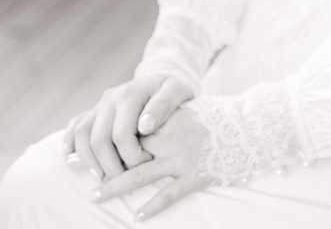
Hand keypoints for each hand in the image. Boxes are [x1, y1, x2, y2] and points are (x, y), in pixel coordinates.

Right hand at [62, 73, 193, 181]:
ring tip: (102, 178)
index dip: (132, 156)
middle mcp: (111, 97)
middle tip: (125, 181)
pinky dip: (69, 145)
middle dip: (110, 166)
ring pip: (82, 135)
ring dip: (89, 161)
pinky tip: (72, 162)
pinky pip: (73, 127)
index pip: (122, 134)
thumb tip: (144, 127)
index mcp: (131, 92)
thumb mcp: (179, 91)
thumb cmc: (173, 90)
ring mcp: (99, 104)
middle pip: (99, 139)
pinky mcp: (93, 111)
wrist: (162, 81)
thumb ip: (164, 105)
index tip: (147, 164)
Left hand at [90, 103, 210, 220]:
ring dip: (116, 186)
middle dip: (105, 163)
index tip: (86, 149)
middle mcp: (170, 138)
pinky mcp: (196, 175)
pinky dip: (152, 206)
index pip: (128, 130)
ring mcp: (182, 157)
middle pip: (128, 152)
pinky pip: (170, 194)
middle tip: (81, 175)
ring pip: (142, 174)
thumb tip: (135, 127)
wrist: (248, 126)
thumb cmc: (215, 119)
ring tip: (95, 195)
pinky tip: (137, 217)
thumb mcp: (185, 112)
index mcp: (167, 119)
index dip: (107, 141)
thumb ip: (161, 119)